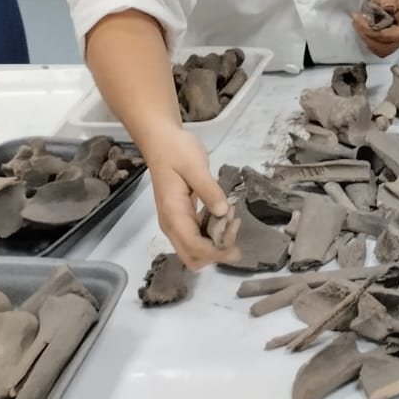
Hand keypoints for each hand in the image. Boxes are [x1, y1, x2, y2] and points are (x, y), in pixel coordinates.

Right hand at [137, 125, 235, 269]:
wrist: (161, 141)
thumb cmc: (177, 151)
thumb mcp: (195, 165)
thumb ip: (209, 190)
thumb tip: (223, 212)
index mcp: (173, 214)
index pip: (193, 247)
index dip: (215, 253)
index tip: (237, 248)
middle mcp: (172, 224)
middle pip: (192, 257)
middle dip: (216, 252)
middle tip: (234, 227)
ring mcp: (176, 222)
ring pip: (195, 249)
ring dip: (216, 243)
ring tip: (232, 218)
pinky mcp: (183, 217)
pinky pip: (198, 236)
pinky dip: (213, 233)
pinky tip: (225, 214)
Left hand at [351, 0, 398, 56]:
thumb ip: (388, 1)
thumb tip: (387, 10)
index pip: (397, 36)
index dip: (378, 33)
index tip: (362, 22)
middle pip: (388, 45)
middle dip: (369, 36)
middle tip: (357, 21)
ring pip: (382, 50)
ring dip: (367, 40)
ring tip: (358, 25)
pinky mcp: (391, 40)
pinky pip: (379, 48)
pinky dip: (369, 41)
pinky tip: (362, 30)